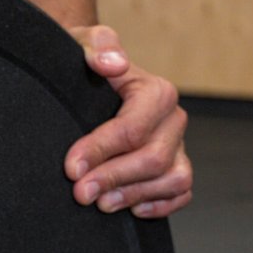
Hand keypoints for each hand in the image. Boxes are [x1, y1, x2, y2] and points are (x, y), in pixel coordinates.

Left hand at [63, 25, 192, 218]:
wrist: (90, 78)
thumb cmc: (86, 64)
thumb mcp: (84, 44)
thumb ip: (97, 46)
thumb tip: (112, 63)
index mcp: (156, 92)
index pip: (133, 129)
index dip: (101, 151)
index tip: (71, 168)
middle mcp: (173, 120)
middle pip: (153, 159)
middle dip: (114, 179)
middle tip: (80, 193)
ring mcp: (178, 145)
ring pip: (173, 179)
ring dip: (135, 195)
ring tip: (101, 204)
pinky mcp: (176, 166)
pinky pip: (180, 192)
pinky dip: (160, 204)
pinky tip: (131, 209)